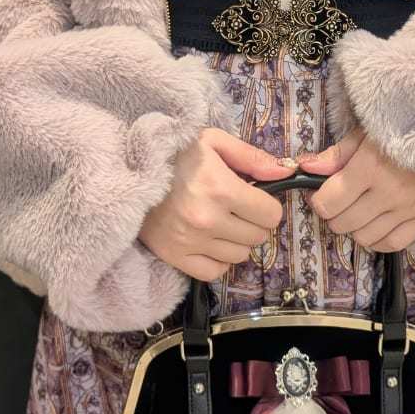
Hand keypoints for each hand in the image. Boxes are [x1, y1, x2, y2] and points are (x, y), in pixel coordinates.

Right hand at [139, 128, 294, 280]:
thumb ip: (252, 157)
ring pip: (239, 256)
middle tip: (237, 209)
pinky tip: (211, 242)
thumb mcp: (214, 141)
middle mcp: (208, 220)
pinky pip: (214, 272)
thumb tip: (286, 173)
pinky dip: (218, 260)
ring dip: (237, 241)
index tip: (256, 199)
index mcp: (221, 189)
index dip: (267, 206)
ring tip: (221, 223)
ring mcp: (191, 242)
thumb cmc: (175, 153)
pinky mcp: (175, 257)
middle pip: (257, 237)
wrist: (128, 168)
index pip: (270, 215)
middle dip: (253, 223)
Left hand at [299, 127, 414, 251]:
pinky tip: (374, 225)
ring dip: (354, 228)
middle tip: (338, 201)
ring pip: (364, 237)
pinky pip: (391, 244)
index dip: (319, 200)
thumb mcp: (368, 133)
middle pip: (343, 223)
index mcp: (370, 167)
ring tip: (357, 211)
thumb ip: (337, 154)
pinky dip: (377, 240)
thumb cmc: (405, 128)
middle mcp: (388, 193)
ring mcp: (408, 209)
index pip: (329, 202)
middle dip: (333, 214)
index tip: (322, 193)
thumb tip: (305, 168)